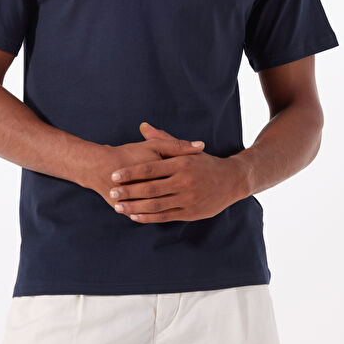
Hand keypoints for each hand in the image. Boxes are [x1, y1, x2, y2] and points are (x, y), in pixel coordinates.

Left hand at [107, 122, 247, 222]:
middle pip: (150, 188)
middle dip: (128, 192)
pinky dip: (149, 217)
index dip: (131, 173)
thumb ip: (163, 139)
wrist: (232, 180)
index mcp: (181, 163)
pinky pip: (165, 216)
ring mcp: (187, 199)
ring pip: (156, 205)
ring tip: (118, 207)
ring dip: (135, 207)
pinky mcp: (190, 213)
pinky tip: (135, 216)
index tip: (114, 175)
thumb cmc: (205, 163)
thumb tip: (143, 126)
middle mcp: (184, 181)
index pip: (150, 168)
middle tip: (112, 193)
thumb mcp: (186, 150)